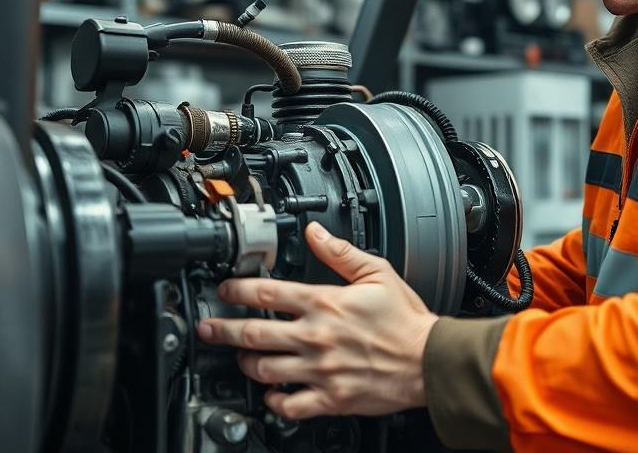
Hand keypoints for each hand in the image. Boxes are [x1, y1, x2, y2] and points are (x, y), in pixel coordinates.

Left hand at [196, 221, 439, 419]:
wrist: (429, 361)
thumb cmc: (406, 320)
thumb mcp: (377, 273)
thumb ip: (340, 253)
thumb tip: (315, 233)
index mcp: (324, 303)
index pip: (266, 292)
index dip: (236, 289)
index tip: (224, 289)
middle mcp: (315, 337)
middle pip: (252, 333)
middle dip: (221, 329)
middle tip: (208, 327)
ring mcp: (319, 370)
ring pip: (264, 370)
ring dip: (246, 363)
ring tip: (240, 357)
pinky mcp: (329, 399)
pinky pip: (289, 406)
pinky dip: (274, 402)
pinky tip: (271, 395)